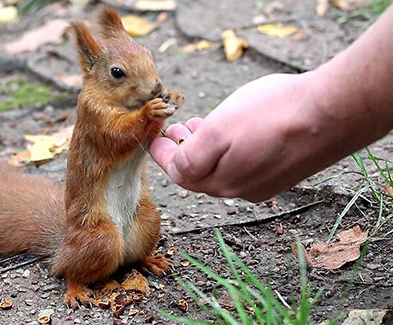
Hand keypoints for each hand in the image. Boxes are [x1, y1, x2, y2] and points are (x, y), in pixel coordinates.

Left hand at [148, 73, 334, 201]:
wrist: (333, 113)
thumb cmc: (273, 116)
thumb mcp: (220, 130)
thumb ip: (191, 154)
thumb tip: (176, 165)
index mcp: (220, 182)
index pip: (179, 173)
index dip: (162, 154)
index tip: (153, 137)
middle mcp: (240, 189)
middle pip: (199, 174)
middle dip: (182, 151)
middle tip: (175, 129)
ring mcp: (263, 183)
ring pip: (221, 169)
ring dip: (204, 148)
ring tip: (198, 125)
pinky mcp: (281, 172)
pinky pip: (243, 165)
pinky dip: (228, 150)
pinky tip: (232, 131)